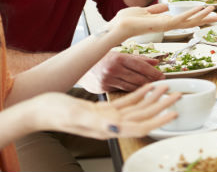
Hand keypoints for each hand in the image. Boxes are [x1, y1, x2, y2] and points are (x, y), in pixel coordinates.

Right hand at [31, 83, 179, 138]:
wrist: (38, 110)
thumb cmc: (53, 113)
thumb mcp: (75, 116)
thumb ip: (96, 123)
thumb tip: (116, 130)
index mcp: (107, 129)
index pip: (139, 126)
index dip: (158, 121)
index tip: (173, 112)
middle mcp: (110, 125)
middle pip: (143, 117)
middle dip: (162, 106)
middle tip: (178, 95)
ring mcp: (107, 118)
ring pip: (137, 109)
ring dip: (154, 98)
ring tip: (168, 87)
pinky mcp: (102, 110)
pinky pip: (126, 102)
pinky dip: (139, 94)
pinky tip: (148, 87)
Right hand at [79, 51, 164, 92]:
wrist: (80, 68)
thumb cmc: (101, 60)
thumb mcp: (119, 54)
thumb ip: (137, 59)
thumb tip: (155, 62)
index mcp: (118, 57)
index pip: (141, 65)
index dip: (153, 71)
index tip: (162, 75)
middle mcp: (113, 68)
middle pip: (138, 77)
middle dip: (152, 81)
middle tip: (161, 83)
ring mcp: (109, 79)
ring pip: (132, 86)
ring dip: (145, 87)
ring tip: (153, 87)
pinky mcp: (105, 88)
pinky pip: (123, 90)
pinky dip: (133, 91)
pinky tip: (140, 91)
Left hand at [111, 4, 216, 38]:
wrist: (119, 25)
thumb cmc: (127, 19)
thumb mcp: (145, 10)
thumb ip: (157, 9)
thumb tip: (167, 6)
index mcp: (164, 22)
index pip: (184, 20)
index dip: (196, 17)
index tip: (207, 13)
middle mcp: (168, 25)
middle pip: (191, 23)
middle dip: (204, 19)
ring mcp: (166, 26)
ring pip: (189, 21)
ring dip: (202, 15)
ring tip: (214, 11)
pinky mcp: (164, 25)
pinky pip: (181, 19)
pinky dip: (192, 14)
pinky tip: (200, 10)